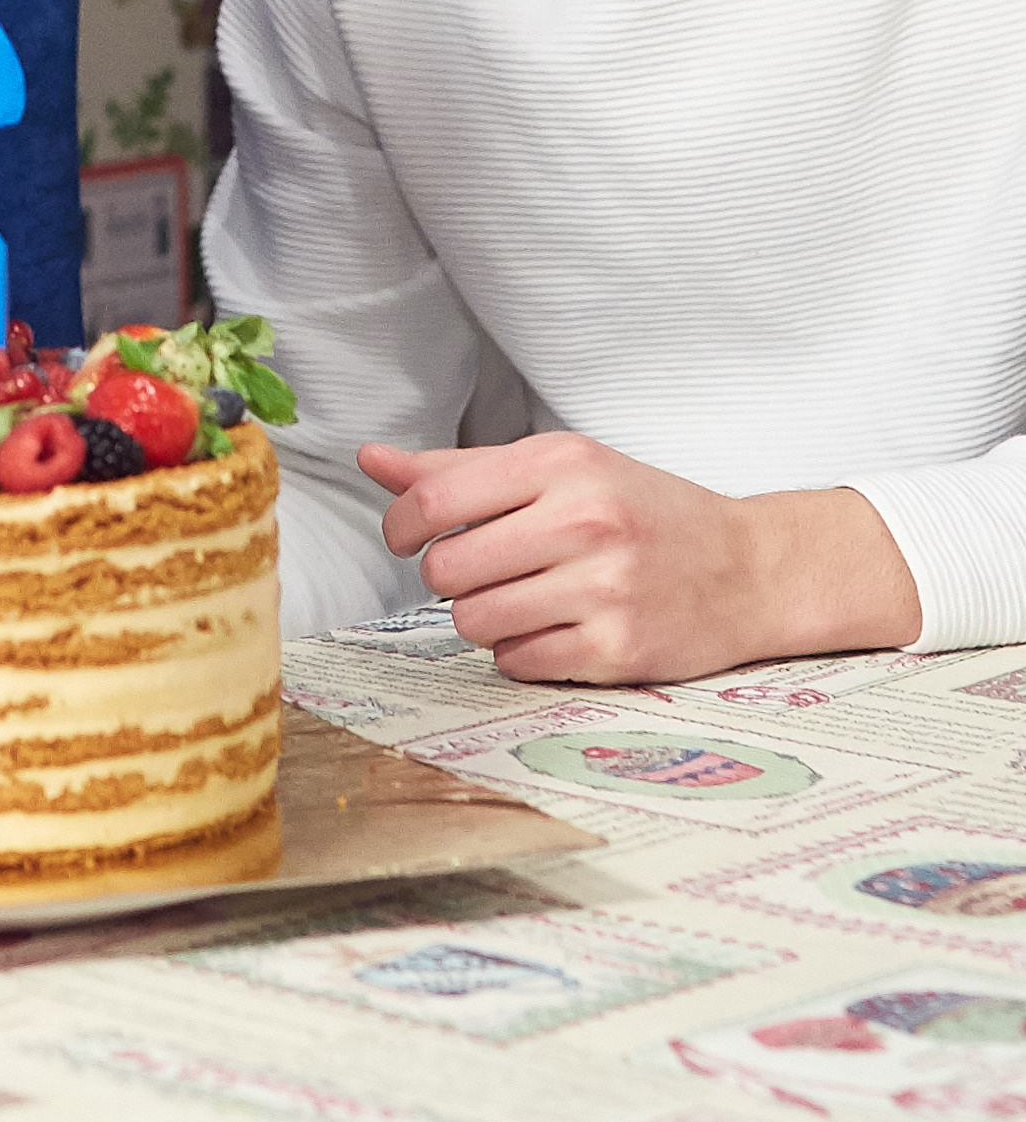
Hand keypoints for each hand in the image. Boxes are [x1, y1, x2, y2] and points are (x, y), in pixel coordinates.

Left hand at [361, 433, 922, 682]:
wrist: (749, 569)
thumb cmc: (644, 512)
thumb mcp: (561, 468)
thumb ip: (461, 469)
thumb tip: (371, 459)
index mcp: (562, 463)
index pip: (433, 499)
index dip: (400, 527)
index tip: (407, 538)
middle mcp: (584, 521)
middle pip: (446, 569)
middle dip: (450, 577)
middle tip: (486, 570)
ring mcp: (604, 589)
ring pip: (474, 621)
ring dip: (484, 617)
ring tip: (523, 599)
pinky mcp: (618, 650)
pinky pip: (517, 662)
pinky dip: (521, 652)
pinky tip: (554, 629)